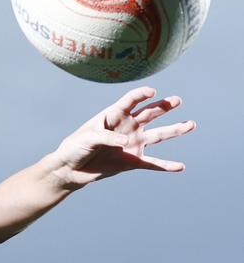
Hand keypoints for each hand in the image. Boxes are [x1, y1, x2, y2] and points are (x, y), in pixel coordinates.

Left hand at [47, 86, 195, 188]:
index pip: (130, 101)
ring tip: (191, 124)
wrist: (70, 169)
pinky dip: (166, 166)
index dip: (141, 95)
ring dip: (175, 130)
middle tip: (178, 100)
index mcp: (113, 115)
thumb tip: (126, 142)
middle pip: (150, 113)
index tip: (152, 92)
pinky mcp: (131, 162)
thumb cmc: (75, 147)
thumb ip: (106, 137)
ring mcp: (132, 143)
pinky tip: (180, 167)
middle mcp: (127, 126)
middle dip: (164, 106)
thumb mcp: (87, 138)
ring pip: (158, 135)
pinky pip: (152, 163)